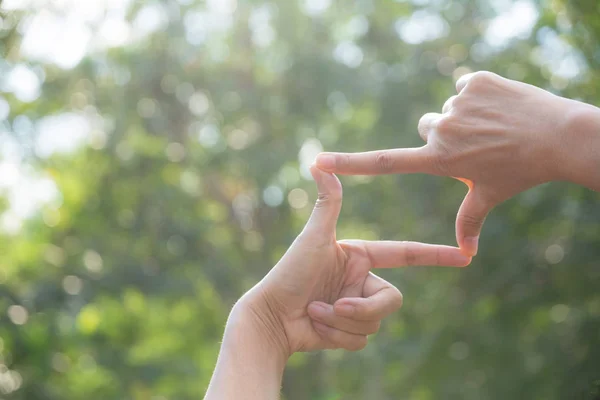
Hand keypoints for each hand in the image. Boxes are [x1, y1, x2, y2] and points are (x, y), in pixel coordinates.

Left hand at [239, 165, 470, 360]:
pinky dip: (336, 336)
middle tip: (336, 306)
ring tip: (315, 312)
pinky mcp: (349, 332)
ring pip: (375, 323)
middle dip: (363, 308)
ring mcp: (356, 307)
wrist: (270, 317)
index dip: (435, 255)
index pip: (405, 254)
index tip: (465, 254)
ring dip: (342, 321)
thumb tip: (319, 161)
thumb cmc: (289, 273)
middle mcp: (361, 281)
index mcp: (360, 257)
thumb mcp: (313, 237)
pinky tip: (315, 328)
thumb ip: (327, 201)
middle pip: (392, 299)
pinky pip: (361, 340)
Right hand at [315, 71, 598, 255]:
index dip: (350, 164)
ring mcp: (457, 104)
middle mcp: (441, 131)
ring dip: (464, 115)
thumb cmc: (520, 171)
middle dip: (445, 134)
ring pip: (449, 107)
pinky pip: (465, 85)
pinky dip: (480, 95)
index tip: (320, 160)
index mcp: (439, 160)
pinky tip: (500, 107)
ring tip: (494, 127)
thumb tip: (466, 255)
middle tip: (475, 143)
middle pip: (429, 127)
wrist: (556, 135)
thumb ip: (469, 222)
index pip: (385, 163)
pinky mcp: (473, 81)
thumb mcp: (489, 196)